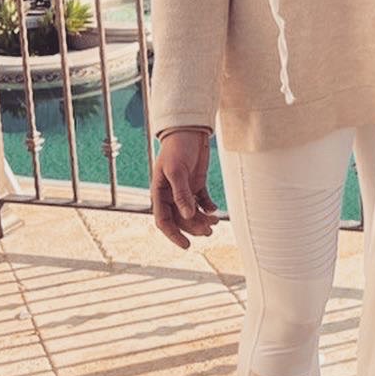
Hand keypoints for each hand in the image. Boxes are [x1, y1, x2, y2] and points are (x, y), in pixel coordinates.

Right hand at [152, 129, 220, 248]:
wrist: (189, 130)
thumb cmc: (177, 148)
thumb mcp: (177, 170)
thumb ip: (182, 193)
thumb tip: (187, 215)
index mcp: (159, 193)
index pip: (163, 220)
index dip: (174, 235)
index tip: (187, 245)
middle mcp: (170, 194)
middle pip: (181, 219)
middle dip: (194, 227)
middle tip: (209, 231)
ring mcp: (184, 189)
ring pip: (192, 212)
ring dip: (202, 219)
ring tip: (215, 223)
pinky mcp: (196, 183)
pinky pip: (202, 201)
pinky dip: (208, 207)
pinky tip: (215, 210)